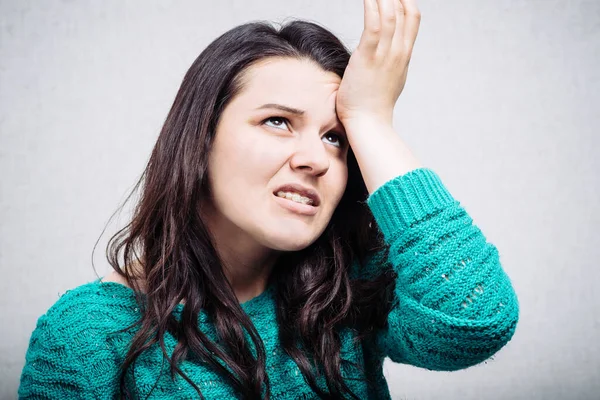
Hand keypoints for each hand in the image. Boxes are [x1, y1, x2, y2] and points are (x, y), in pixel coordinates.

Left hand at [336, 0, 420, 125]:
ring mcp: (385, 54)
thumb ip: (392, 61)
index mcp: (404, 55)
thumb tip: (388, 52)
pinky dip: (371, 7)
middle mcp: (398, 52)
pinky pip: (373, 25)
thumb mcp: (391, 77)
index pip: (412, 17)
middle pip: (404, 10)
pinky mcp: (368, 58)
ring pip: (389, 14)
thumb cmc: (374, 103)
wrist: (369, 122)